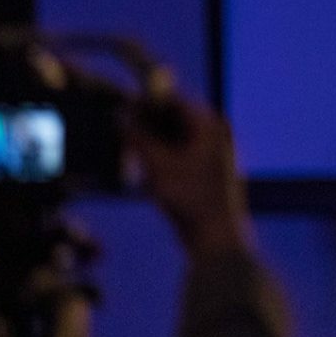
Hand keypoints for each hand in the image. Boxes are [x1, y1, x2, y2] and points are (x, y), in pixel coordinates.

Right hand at [130, 96, 254, 258]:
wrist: (216, 235)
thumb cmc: (191, 198)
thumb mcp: (158, 165)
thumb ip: (138, 138)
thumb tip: (120, 116)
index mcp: (211, 125)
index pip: (176, 101)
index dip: (147, 101)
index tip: (121, 103)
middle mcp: (216, 133)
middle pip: (176, 118)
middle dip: (147, 121)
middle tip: (119, 123)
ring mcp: (214, 152)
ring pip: (176, 136)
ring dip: (152, 139)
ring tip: (127, 143)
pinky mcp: (207, 170)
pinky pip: (180, 153)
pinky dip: (161, 154)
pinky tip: (142, 163)